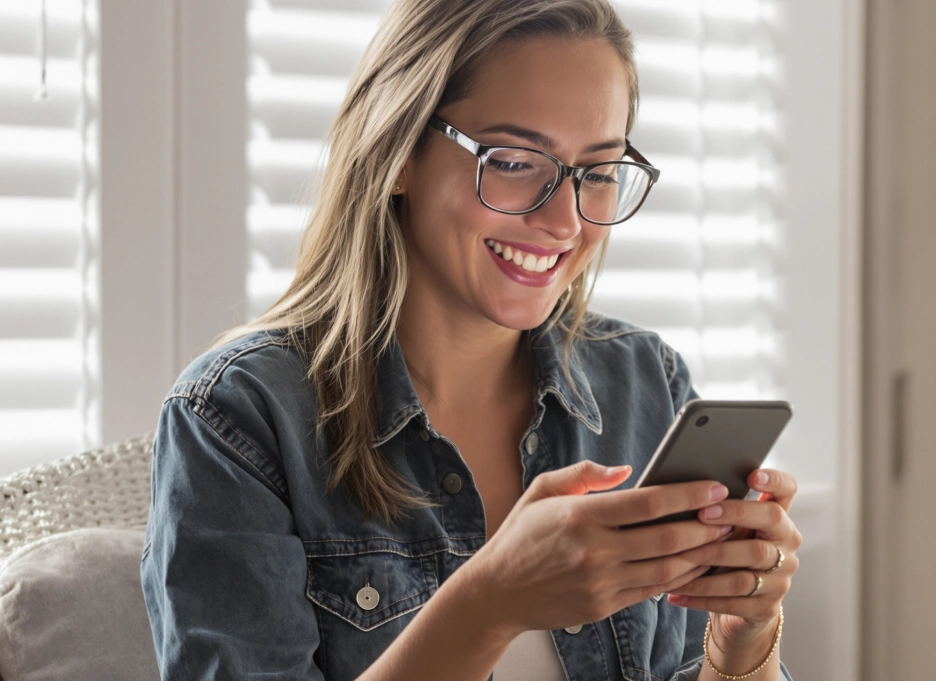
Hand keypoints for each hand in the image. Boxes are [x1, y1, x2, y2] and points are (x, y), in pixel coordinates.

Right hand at [467, 460, 733, 640]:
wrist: (495, 592)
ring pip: (666, 570)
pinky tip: (692, 563)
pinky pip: (652, 591)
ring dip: (700, 555)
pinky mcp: (603, 607)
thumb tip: (628, 471)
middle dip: (705, 526)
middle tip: (730, 513)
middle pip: (665, 539)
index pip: (646, 503)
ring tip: (721, 539)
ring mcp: (599, 583)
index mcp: (579, 516)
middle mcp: (593, 552)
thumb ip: (584, 474)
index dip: (687, 495)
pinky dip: (678, 577)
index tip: (714, 486)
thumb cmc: (521, 535)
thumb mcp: (541, 491)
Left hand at [665, 469, 800, 652]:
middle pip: (771, 521)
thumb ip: (715, 510)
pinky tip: (674, 592)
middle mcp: (786, 545)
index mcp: (777, 519)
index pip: (787, 490)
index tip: (751, 475)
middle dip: (734, 514)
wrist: (735, 608)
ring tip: (677, 556)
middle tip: (701, 513)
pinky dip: (699, 595)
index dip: (774, 480)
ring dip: (709, 559)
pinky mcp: (767, 607)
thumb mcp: (724, 530)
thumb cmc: (723, 556)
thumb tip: (676, 488)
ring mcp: (781, 578)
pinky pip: (732, 600)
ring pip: (749, 563)